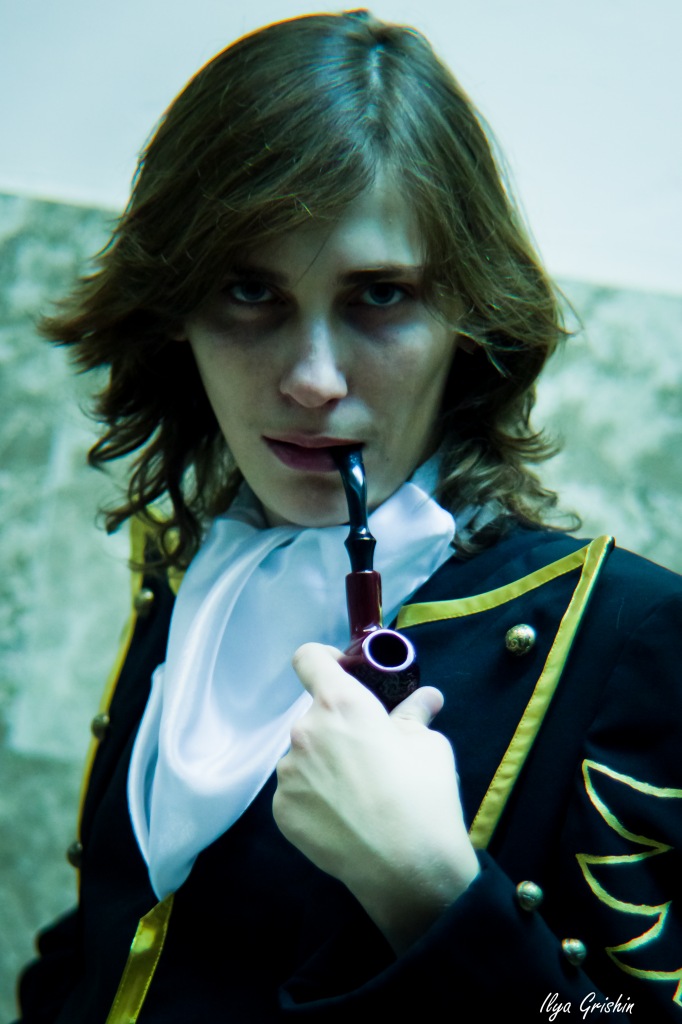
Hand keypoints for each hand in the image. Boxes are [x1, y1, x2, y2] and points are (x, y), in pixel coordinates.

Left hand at [273, 643, 479, 953]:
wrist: (407, 869)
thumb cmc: (422, 797)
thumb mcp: (429, 745)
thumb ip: (415, 714)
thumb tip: (426, 698)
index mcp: (340, 705)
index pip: (308, 659)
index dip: (323, 659)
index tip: (341, 671)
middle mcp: (305, 732)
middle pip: (314, 715)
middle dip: (338, 726)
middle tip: (368, 752)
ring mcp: (288, 773)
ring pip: (304, 755)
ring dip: (324, 763)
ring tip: (358, 793)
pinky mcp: (281, 810)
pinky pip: (296, 790)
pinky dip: (315, 796)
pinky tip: (343, 817)